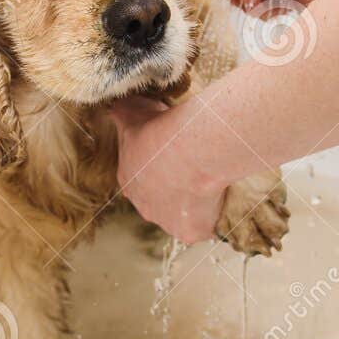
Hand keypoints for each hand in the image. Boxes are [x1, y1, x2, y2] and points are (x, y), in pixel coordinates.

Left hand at [108, 95, 226, 244]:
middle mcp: (144, 207)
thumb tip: (116, 107)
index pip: (142, 178)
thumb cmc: (161, 130)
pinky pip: (204, 225)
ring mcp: (167, 222)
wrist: (189, 150)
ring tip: (212, 179)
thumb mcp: (133, 113)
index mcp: (129, 181)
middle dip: (176, 188)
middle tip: (197, 167)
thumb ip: (123, 113)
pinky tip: (223, 196)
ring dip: (195, 202)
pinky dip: (215, 213)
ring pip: (183, 215)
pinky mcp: (190, 232)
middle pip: (161, 201)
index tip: (178, 154)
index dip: (161, 167)